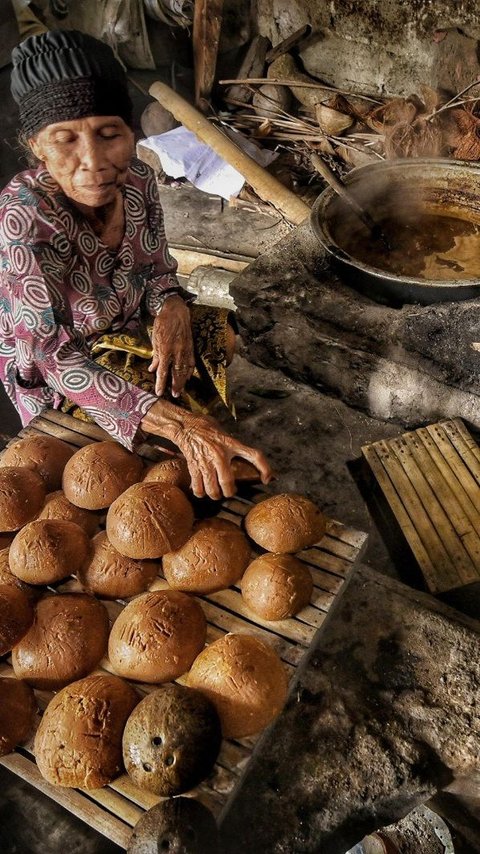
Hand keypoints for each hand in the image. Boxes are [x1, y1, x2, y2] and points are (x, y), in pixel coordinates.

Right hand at [140, 401, 273, 499]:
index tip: (267, 479)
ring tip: (216, 494)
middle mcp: (220, 454)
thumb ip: (233, 446)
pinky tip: (202, 492)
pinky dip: (200, 493)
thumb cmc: (206, 427)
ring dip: (215, 495)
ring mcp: (206, 461)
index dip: (265, 468)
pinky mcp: (194, 466)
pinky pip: (198, 486)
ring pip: (212, 488)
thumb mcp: (225, 433)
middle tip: (229, 492)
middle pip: (228, 482)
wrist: (185, 425)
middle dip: (229, 492)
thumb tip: (242, 459)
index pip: (255, 455)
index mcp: (231, 443)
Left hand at [148, 296, 194, 397]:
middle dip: (175, 385)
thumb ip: (155, 355)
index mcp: (165, 350)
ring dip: (183, 381)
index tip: (159, 392)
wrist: (176, 311)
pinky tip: (188, 377)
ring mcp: (185, 350)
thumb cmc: (162, 324)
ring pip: (184, 370)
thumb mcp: (155, 339)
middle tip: (174, 395)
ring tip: (180, 390)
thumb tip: (152, 368)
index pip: (162, 371)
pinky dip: (189, 371)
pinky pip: (191, 362)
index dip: (160, 383)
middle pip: (176, 373)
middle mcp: (176, 352)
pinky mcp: (190, 347)